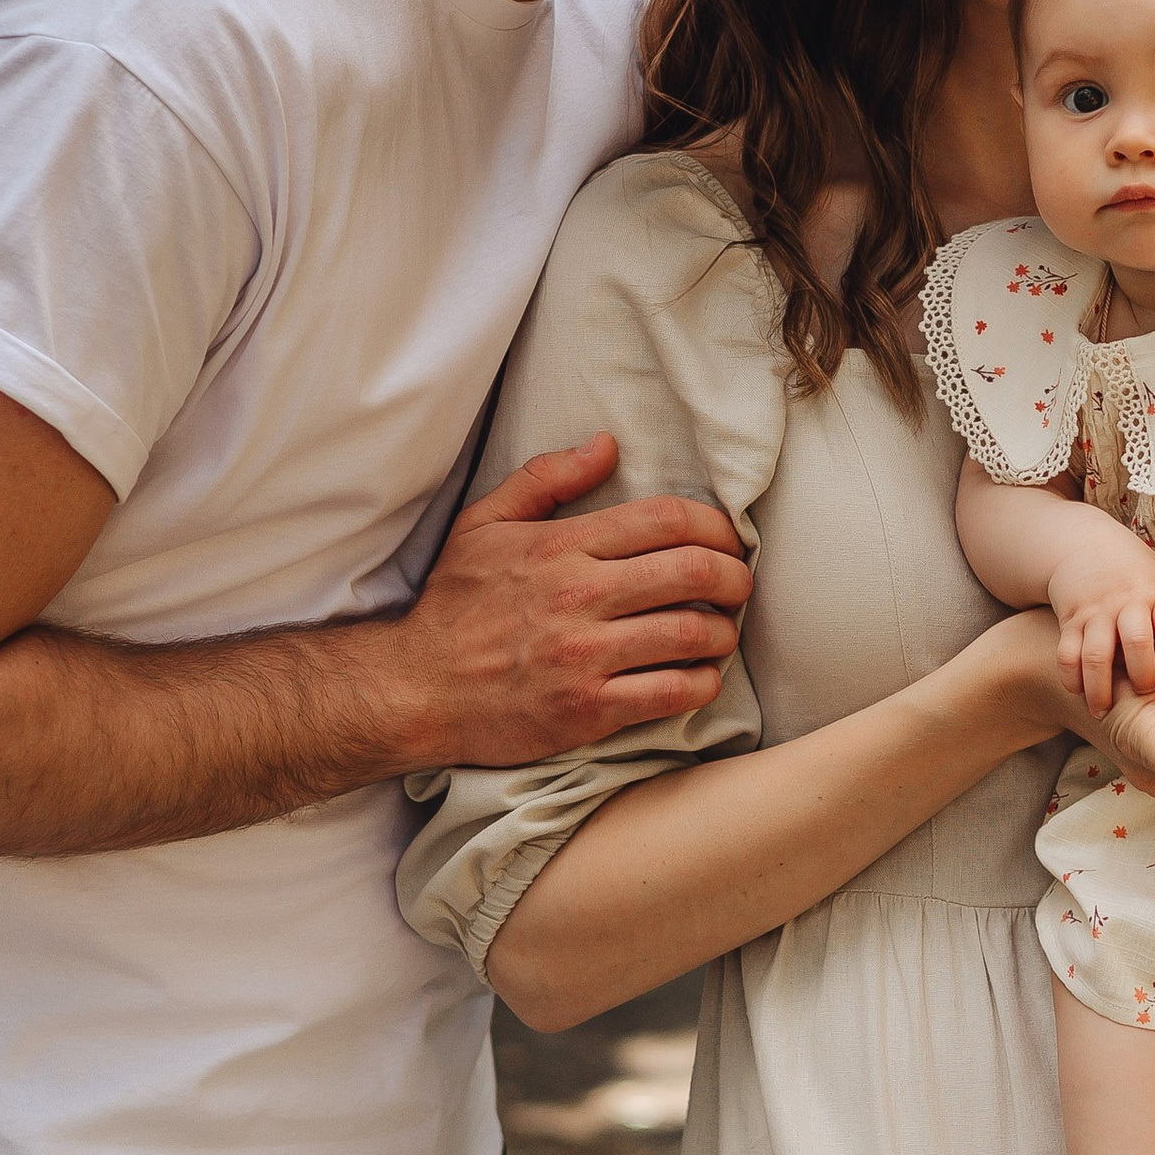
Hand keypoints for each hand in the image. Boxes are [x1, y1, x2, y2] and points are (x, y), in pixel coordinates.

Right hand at [389, 436, 752, 766]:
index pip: (666, 519)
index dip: (716, 526)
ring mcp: (585, 657)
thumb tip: (605, 444)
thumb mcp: (482, 525)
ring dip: (724, 632)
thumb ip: (545, 479)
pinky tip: (700, 676)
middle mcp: (578, 596)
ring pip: (691, 633)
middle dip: (735, 576)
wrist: (416, 690)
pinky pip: (672, 693)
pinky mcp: (588, 710)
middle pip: (692, 571)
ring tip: (721, 632)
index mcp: (561, 546)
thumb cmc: (454, 607)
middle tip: (739, 586)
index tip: (728, 541)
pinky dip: (702, 683)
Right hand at [1046, 523, 1154, 714]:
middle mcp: (1127, 602)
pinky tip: (1078, 693)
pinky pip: (1067, 653)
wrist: (1086, 545)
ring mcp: (1096, 611)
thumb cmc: (1137, 578)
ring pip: (1097, 653)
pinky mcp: (1070, 620)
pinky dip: (1071, 677)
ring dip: (1100, 687)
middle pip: (1136, 642)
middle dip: (1141, 675)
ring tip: (1103, 711)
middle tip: (1145, 696)